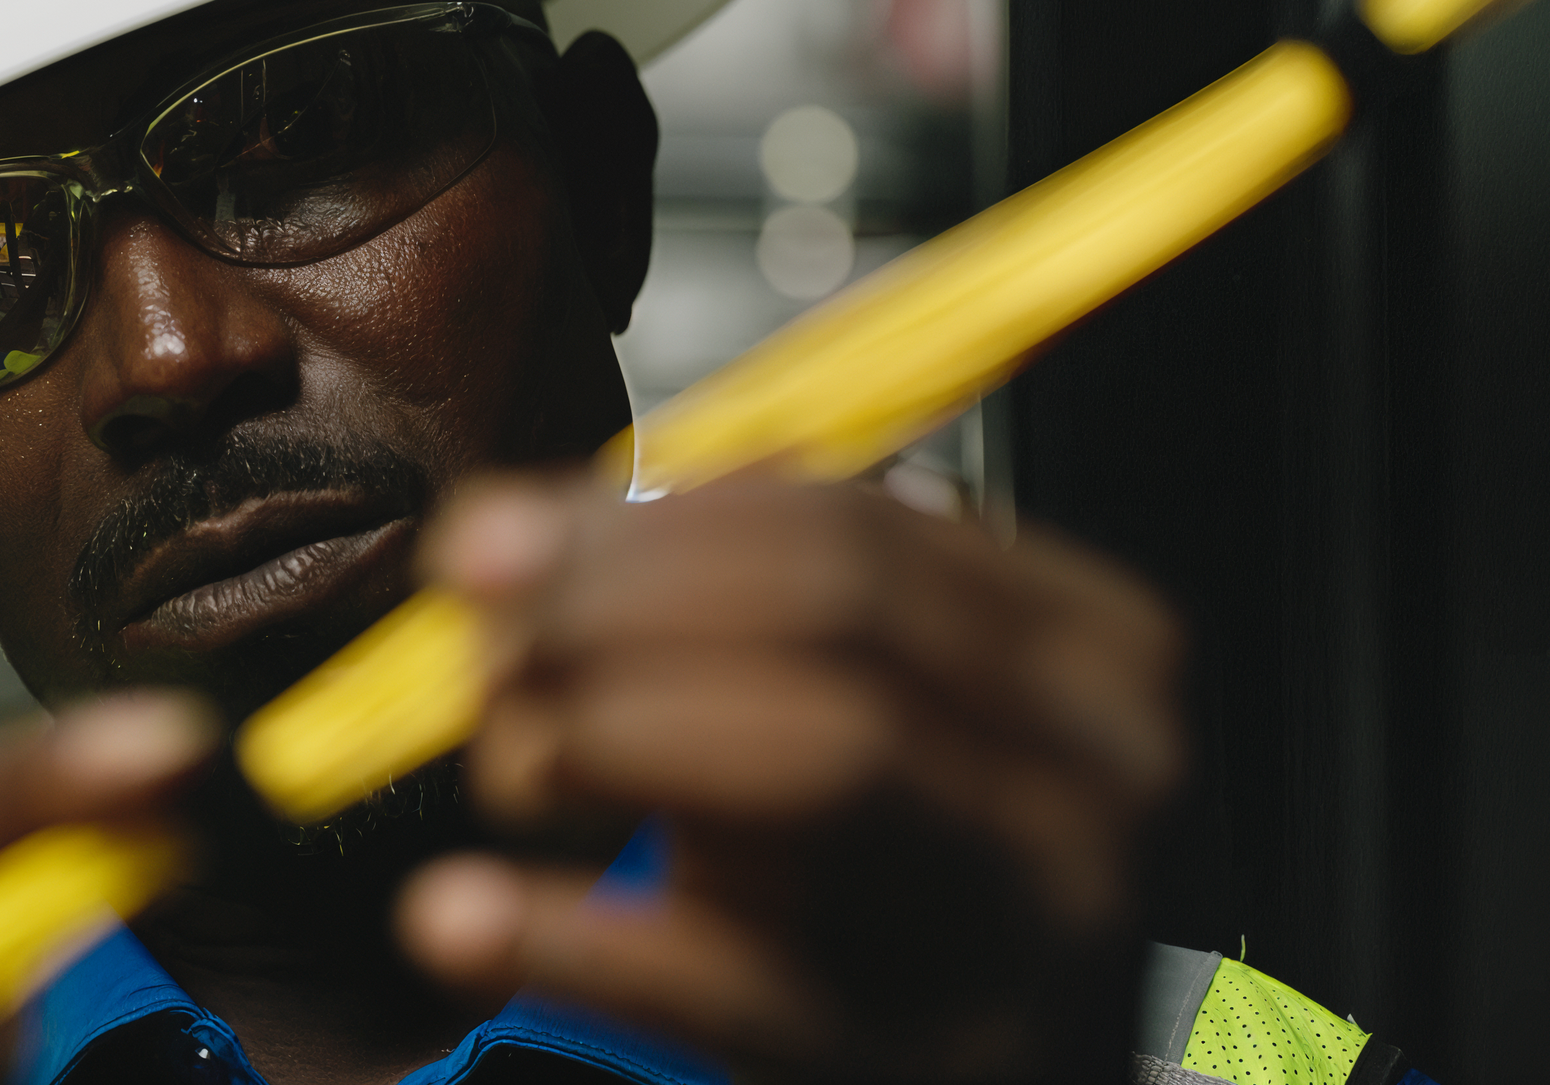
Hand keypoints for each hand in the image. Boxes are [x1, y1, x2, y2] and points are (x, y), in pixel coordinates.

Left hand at [397, 470, 1181, 1081]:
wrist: (982, 1073)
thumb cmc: (896, 872)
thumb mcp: (857, 706)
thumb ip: (716, 592)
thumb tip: (507, 532)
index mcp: (1083, 647)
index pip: (848, 525)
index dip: (641, 521)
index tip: (483, 539)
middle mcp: (1092, 768)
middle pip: (836, 611)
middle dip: (621, 606)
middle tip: (484, 647)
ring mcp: (1031, 922)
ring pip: (817, 758)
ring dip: (609, 733)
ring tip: (506, 763)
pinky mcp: (920, 1057)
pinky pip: (734, 979)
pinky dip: (575, 936)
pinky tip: (457, 914)